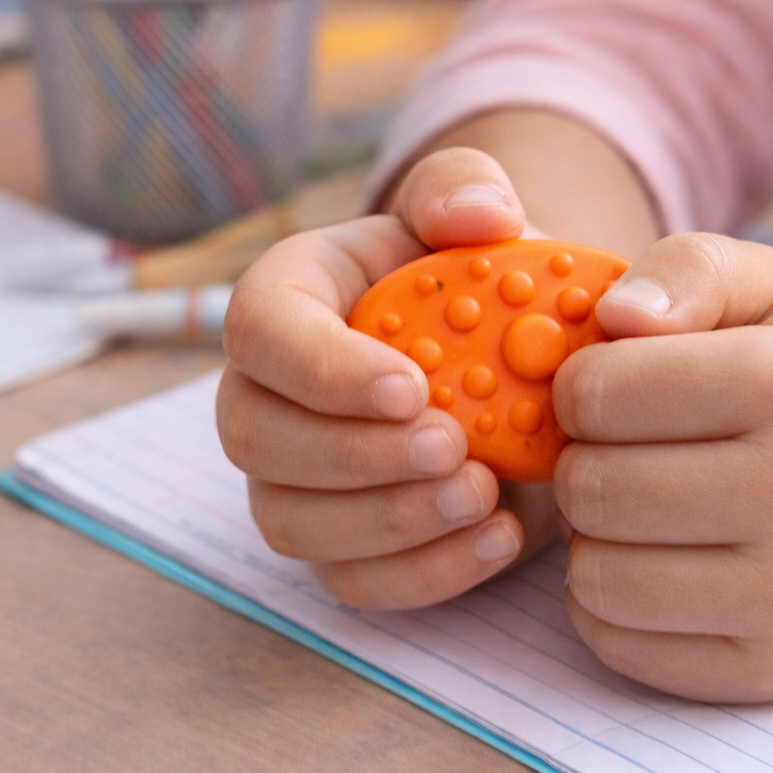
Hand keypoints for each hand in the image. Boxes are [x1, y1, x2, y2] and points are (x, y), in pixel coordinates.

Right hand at [216, 149, 562, 608]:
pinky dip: (423, 573)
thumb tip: (474, 214)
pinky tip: (499, 536)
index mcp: (289, 299)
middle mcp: (268, 394)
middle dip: (353, 453)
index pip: (258, 331)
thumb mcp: (478, 220)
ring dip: (387, 520)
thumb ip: (465, 190)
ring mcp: (295, 479)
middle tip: (454, 445)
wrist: (518, 366)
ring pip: (290, 522)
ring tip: (483, 492)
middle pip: (254, 437)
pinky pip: (349, 582)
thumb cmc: (479, 283)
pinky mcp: (341, 546)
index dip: (321, 368)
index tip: (410, 386)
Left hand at [554, 233, 772, 701]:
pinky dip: (608, 605)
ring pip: (594, 574)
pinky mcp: (770, 666)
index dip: (582, 389)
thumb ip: (688, 268)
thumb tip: (617, 314)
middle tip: (625, 456)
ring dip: (594, 540)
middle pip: (591, 487)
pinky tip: (653, 565)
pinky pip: (616, 641)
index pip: (598, 392)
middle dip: (586, 465)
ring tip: (642, 511)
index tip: (613, 394)